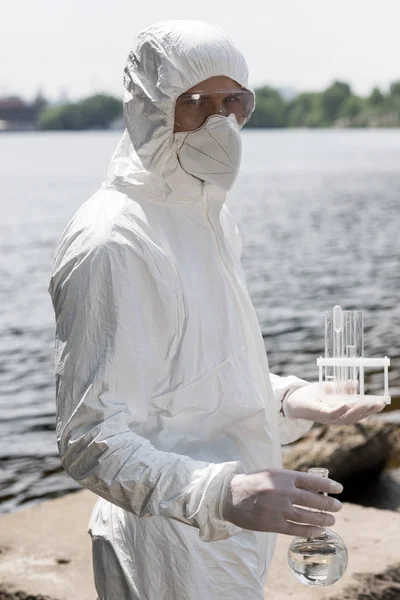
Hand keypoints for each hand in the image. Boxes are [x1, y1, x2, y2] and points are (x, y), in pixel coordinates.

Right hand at [221, 468, 342, 537]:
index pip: (311, 480)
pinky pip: (295, 529)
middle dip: (328, 504)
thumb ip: (290, 480)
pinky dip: (309, 531)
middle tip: (338, 507)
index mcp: (282, 476)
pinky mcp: (272, 524)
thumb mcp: (271, 474)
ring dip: (322, 519)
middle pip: (312, 499)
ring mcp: (278, 509)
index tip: (339, 489)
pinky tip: (318, 531)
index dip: (327, 485)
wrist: (230, 496)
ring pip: (306, 516)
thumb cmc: (253, 483)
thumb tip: (314, 487)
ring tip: (331, 520)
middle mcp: (282, 491)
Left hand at [284, 382, 385, 424]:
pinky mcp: (318, 412)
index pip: (356, 413)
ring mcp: (326, 417)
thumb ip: (342, 388)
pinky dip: (340, 410)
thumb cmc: (310, 396)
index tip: (381, 404)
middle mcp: (334, 417)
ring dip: (357, 411)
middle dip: (367, 412)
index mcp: (338, 413)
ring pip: (345, 417)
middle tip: (379, 405)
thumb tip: (356, 383)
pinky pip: (330, 413)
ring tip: (368, 404)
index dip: (369, 410)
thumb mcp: (329, 389)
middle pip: (354, 418)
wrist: (291, 401)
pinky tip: (347, 404)